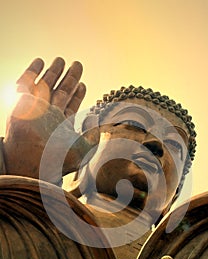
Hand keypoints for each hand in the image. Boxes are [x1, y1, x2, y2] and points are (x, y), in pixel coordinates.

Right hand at [3, 57, 92, 183]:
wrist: (34, 158)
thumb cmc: (59, 157)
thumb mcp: (85, 148)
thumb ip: (93, 133)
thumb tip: (94, 117)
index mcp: (61, 125)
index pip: (70, 105)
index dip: (77, 94)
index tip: (83, 84)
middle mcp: (48, 115)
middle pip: (60, 92)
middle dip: (69, 78)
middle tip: (77, 64)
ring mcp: (35, 107)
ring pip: (45, 85)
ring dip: (53, 72)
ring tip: (61, 59)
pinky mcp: (22, 100)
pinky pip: (26, 82)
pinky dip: (32, 71)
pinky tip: (40, 61)